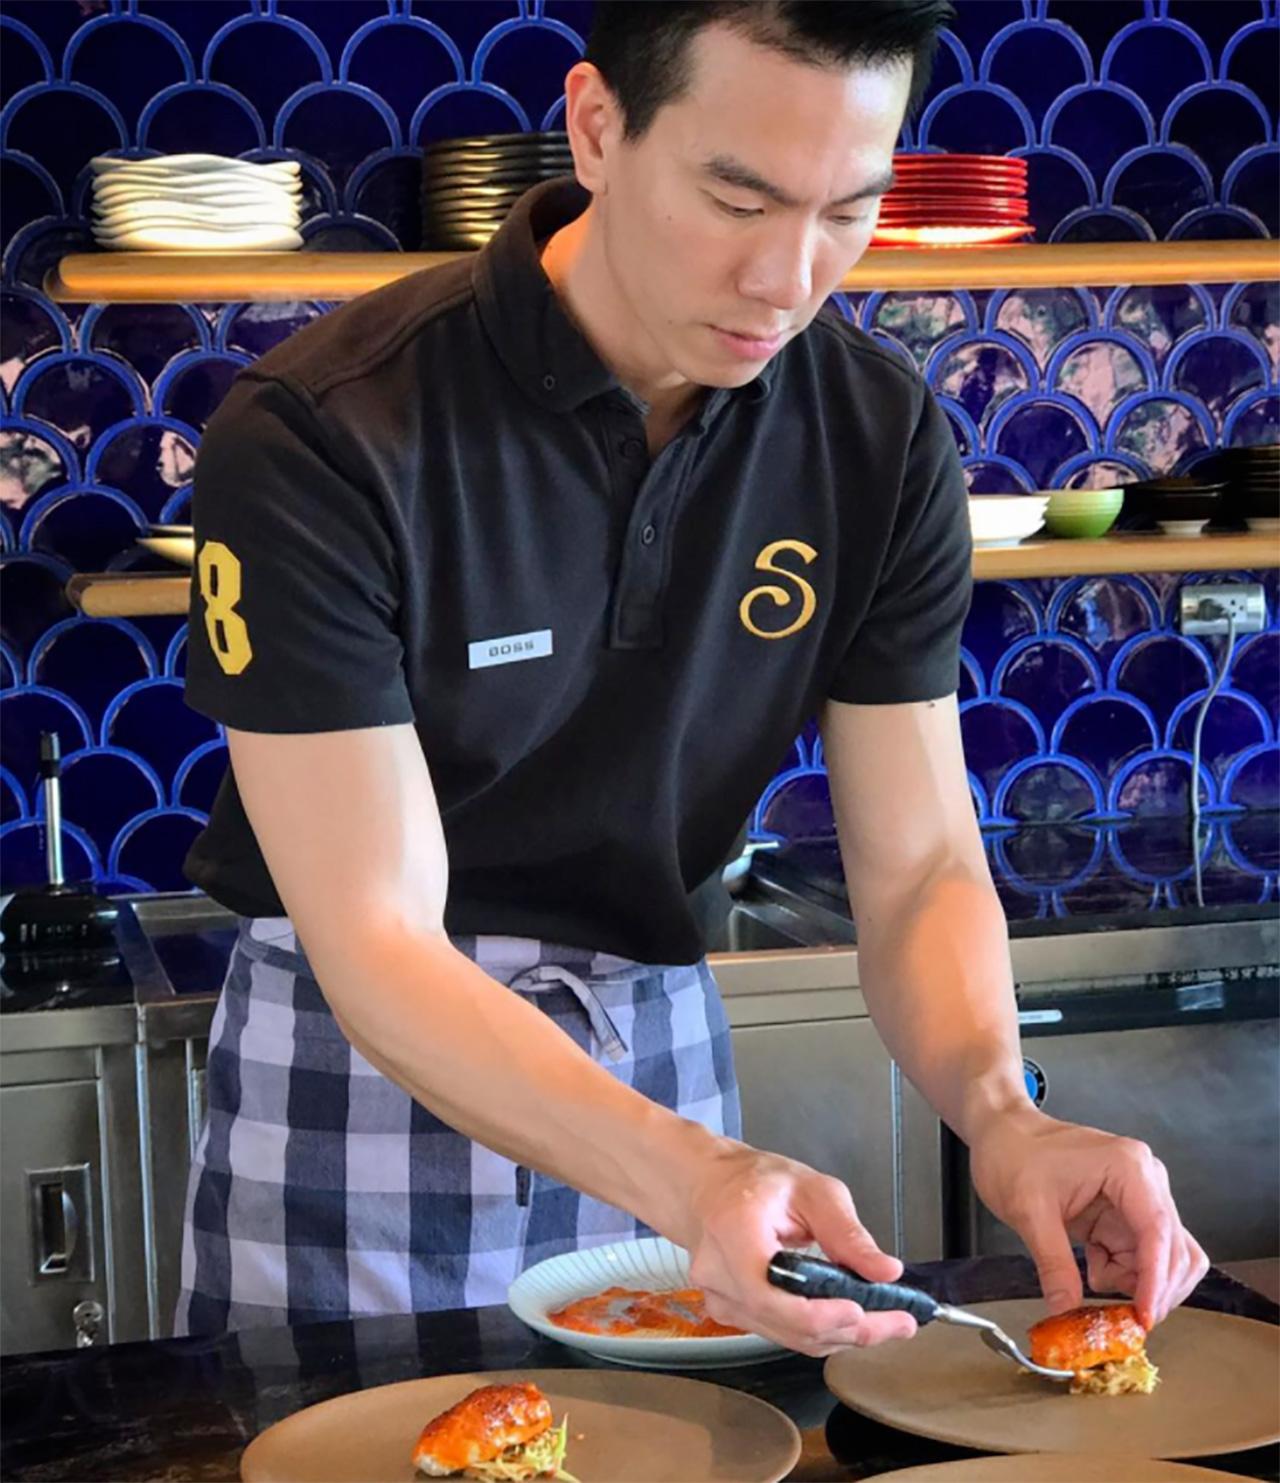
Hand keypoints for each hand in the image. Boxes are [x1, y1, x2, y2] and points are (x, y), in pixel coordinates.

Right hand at [675, 1140, 918, 1356]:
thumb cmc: (755, 1181)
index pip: (771, 1294)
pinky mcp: (729, 1312)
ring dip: (837, 1335)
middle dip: (847, 1329)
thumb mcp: (811, 1189)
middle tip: (897, 1321)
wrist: (709, 1186)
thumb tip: (885, 1272)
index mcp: (734, 1231)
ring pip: (786, 1336)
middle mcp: (718, 1272)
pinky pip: (779, 1333)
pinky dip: (816, 1332)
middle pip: (785, 1323)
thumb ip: (848, 1232)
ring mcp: (719, 1297)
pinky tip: (847, 1321)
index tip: (863, 1310)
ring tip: (883, 1321)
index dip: (819, 1314)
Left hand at [968, 1105, 1208, 1328]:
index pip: (1158, 1232)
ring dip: (1138, 1283)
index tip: (1144, 1317)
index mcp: (1128, 1168)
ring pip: (1164, 1259)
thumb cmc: (1012, 1153)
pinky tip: (1094, 1267)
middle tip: (1122, 1318)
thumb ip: (1053, 1264)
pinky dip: (1125, 1275)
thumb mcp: (1028, 1211)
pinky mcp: (1126, 1214)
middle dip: (1152, 1289)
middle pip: (1174, 1250)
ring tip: (1096, 1281)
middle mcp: (1145, 1180)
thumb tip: (1067, 1310)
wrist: (1002, 1133)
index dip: (1155, 1280)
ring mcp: (1139, 1198)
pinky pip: (1142, 1257)